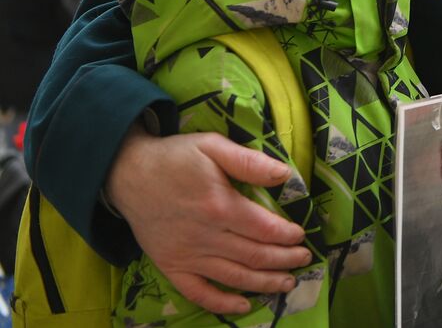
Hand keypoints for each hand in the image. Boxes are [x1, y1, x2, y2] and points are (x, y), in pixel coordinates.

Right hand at [107, 128, 309, 314]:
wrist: (126, 174)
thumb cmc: (175, 158)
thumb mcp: (212, 146)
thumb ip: (249, 162)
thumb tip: (285, 173)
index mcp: (219, 206)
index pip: (264, 229)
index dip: (287, 236)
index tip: (302, 237)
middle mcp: (205, 236)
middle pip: (254, 255)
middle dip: (284, 260)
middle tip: (304, 260)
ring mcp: (187, 255)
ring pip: (234, 276)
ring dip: (264, 283)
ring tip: (287, 283)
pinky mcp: (171, 266)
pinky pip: (198, 292)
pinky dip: (222, 303)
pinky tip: (243, 306)